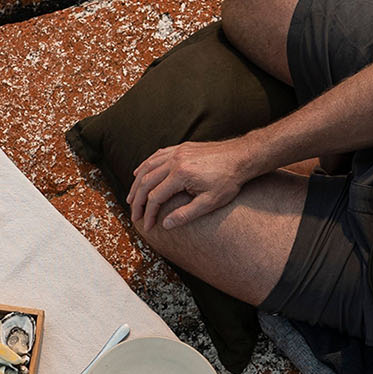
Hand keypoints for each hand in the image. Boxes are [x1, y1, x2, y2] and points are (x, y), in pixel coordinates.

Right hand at [127, 139, 260, 232]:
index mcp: (180, 175)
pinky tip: (139, 173)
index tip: (148, 226)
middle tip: (134, 215)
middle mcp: (175, 161)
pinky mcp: (181, 148)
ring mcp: (177, 152)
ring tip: (131, 197)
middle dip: (137, 201)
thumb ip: (186, 214)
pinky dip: (145, 165)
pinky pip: (156, 156)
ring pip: (148, 167)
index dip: (149, 214)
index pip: (155, 197)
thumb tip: (165, 225)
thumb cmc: (228, 180)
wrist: (242, 156)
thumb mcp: (210, 202)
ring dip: (136, 183)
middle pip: (146, 182)